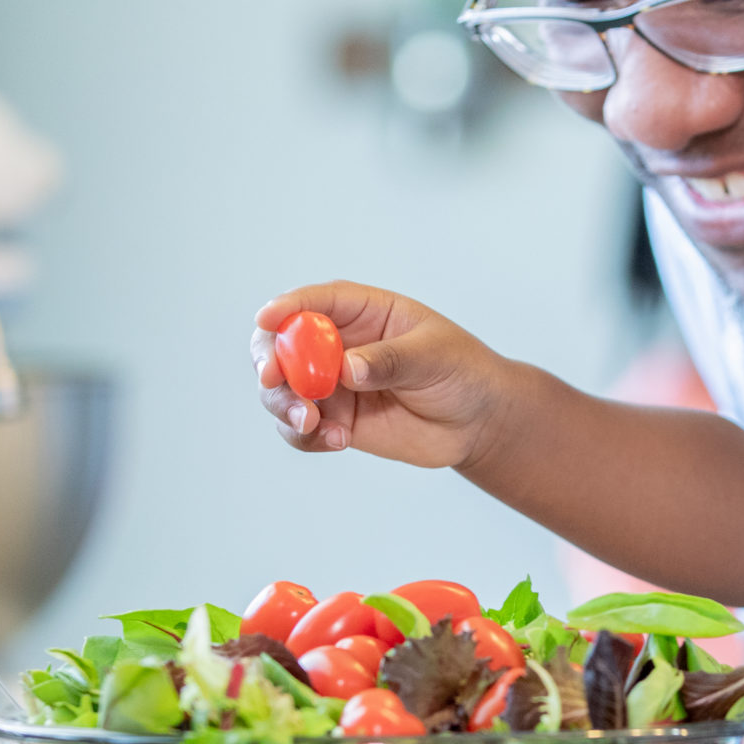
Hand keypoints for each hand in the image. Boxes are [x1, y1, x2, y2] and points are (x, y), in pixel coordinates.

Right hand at [250, 282, 510, 468]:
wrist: (477, 421)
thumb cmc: (462, 371)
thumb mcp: (434, 356)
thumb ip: (391, 360)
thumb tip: (346, 369)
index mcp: (361, 311)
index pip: (313, 302)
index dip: (285, 308)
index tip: (266, 321)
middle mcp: (336, 344)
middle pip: (280, 344)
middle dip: (269, 361)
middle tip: (273, 382)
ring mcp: (330, 384)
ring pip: (282, 390)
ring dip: (285, 406)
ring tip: (313, 424)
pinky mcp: (334, 420)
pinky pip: (301, 429)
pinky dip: (306, 437)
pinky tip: (337, 441)